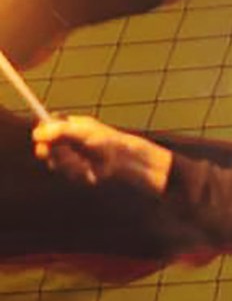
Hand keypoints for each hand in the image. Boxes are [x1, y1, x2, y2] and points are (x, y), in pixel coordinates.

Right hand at [32, 115, 172, 193]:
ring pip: (55, 163)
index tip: (41, 137)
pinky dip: (76, 172)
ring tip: (84, 161)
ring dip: (68, 163)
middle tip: (61, 152)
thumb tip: (37, 134)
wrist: (126, 161)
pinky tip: (89, 170)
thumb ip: (60, 132)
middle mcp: (70, 141)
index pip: (48, 127)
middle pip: (46, 147)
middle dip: (52, 151)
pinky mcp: (78, 172)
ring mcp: (73, 157)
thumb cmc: (108, 142)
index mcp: (72, 126)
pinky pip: (67, 174)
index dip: (43, 133)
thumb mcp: (83, 133)